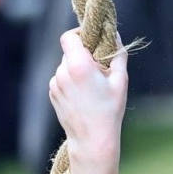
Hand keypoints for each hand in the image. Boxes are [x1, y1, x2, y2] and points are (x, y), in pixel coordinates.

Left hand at [48, 28, 127, 157]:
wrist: (92, 140)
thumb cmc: (109, 110)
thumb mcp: (120, 80)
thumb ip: (118, 53)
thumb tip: (115, 35)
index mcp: (78, 66)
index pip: (68, 37)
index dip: (79, 34)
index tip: (91, 39)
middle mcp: (62, 73)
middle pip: (69, 51)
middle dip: (83, 54)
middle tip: (99, 67)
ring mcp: (55, 84)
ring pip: (65, 65)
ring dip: (77, 69)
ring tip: (92, 86)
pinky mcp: (52, 94)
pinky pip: (61, 78)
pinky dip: (71, 81)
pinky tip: (83, 95)